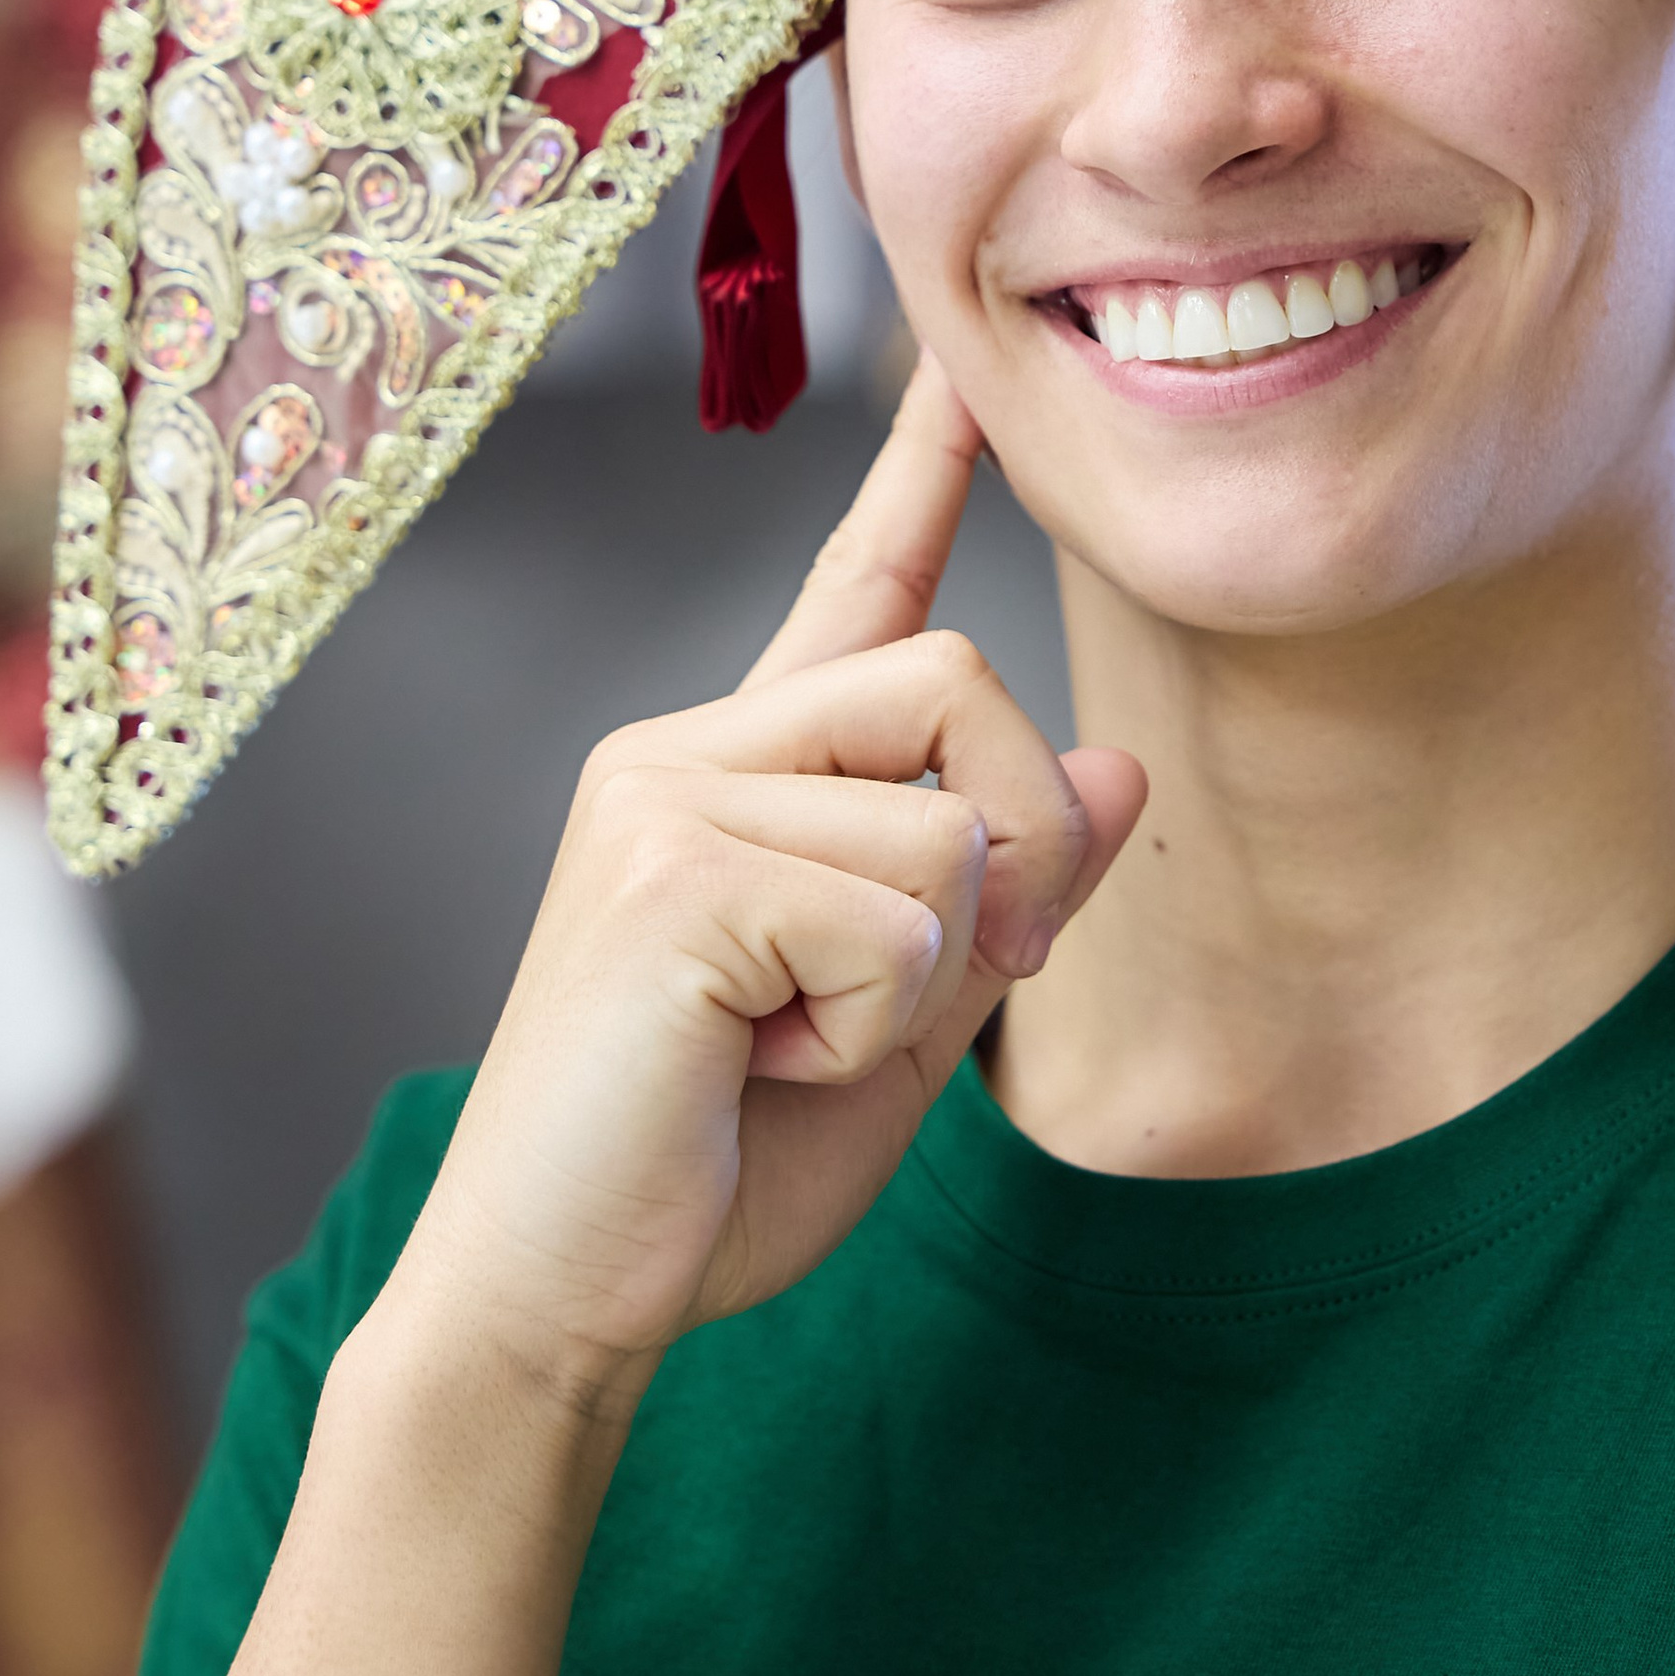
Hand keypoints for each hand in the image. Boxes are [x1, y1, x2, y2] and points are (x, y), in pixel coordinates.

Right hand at [382, 357, 1146, 1414]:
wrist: (556, 1303)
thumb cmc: (713, 1172)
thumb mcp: (909, 1027)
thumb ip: (1004, 898)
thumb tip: (1118, 768)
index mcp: (739, 775)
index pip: (852, 587)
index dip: (921, 473)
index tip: (967, 372)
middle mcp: (686, 751)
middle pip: (958, 678)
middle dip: (1016, 849)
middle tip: (927, 991)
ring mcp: (664, 801)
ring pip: (946, 824)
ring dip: (921, 983)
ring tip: (782, 1046)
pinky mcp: (669, 877)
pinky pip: (897, 923)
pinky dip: (869, 1032)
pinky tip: (752, 1068)